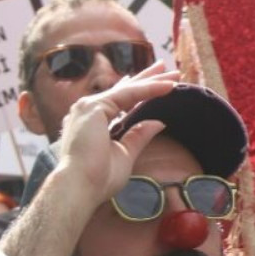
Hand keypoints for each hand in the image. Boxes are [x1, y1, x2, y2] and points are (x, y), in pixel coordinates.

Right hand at [50, 64, 179, 201]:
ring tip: (174, 75)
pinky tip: (168, 87)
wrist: (81, 186)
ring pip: (128, 90)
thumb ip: (139, 136)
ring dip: (152, 82)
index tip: (158, 86)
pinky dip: (149, 89)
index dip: (140, 92)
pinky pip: (128, 94)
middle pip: (124, 90)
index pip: (119, 101)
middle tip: (167, 70)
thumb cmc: (99, 178)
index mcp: (93, 122)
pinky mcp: (94, 106)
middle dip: (147, 80)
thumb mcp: (125, 154)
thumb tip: (158, 122)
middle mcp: (88, 111)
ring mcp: (88, 107)